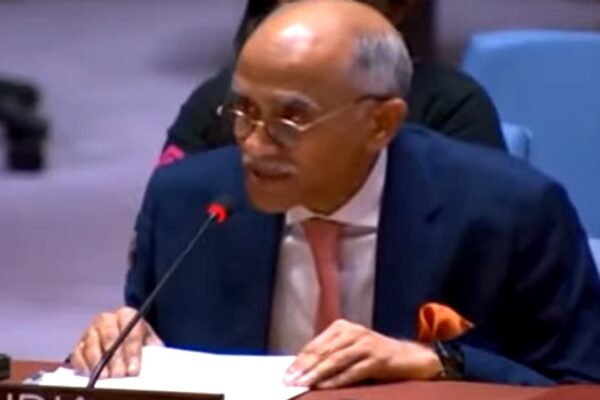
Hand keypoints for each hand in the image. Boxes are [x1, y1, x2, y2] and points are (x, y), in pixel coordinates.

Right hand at [70, 306, 162, 378]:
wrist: (121, 333)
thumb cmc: (136, 338)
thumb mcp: (148, 339)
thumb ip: (153, 346)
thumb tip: (159, 360)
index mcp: (126, 314)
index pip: (131, 332)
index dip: (132, 352)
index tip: (134, 370)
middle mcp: (107, 319)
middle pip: (110, 337)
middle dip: (115, 358)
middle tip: (119, 375)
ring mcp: (91, 330)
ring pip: (92, 344)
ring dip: (98, 362)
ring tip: (105, 377)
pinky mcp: (79, 342)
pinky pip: (78, 352)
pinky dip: (83, 364)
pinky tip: (90, 374)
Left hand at [283, 319, 441, 388]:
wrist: (409, 358)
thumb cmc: (374, 355)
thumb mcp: (350, 349)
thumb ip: (330, 355)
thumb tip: (302, 371)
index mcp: (343, 327)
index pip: (315, 345)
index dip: (299, 360)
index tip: (285, 374)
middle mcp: (353, 332)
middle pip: (322, 351)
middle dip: (303, 368)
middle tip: (289, 381)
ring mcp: (366, 344)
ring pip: (335, 360)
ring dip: (317, 374)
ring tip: (303, 384)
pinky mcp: (377, 359)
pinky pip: (353, 371)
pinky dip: (337, 380)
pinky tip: (325, 387)